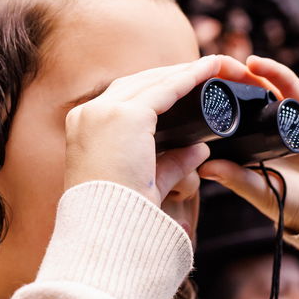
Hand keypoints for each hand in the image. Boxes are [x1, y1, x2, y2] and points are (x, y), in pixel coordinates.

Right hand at [64, 54, 265, 206]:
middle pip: (138, 81)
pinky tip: (211, 69)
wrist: (104, 232)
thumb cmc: (120, 216)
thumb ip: (172, 164)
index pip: (125, 97)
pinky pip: (166, 88)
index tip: (184, 87)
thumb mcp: (147, 183)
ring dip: (186, 71)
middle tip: (206, 73)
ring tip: (215, 66)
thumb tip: (200, 150)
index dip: (157, 88)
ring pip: (153, 80)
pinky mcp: (125, 117)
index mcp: (83, 128)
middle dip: (175, 75)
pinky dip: (191, 77)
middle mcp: (88, 113)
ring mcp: (103, 112)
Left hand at [198, 55, 298, 232]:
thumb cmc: (297, 203)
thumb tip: (201, 168)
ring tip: (222, 64)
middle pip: (240, 98)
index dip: (207, 105)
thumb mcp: (261, 191)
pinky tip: (255, 63)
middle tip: (198, 72)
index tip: (184, 94)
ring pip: (261, 87)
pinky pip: (289, 85)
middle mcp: (264, 126)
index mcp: (249, 145)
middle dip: (221, 83)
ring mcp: (285, 115)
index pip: (224, 119)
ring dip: (242, 73)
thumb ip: (235, 179)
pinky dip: (273, 71)